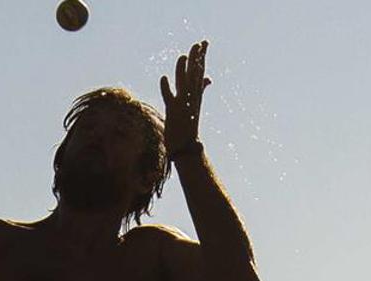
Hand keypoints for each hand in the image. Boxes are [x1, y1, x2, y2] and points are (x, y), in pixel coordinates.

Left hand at [160, 40, 210, 154]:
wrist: (187, 147)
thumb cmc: (188, 125)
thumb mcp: (195, 104)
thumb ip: (200, 89)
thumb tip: (208, 78)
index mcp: (195, 95)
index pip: (199, 72)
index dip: (200, 57)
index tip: (203, 43)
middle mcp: (191, 98)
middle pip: (194, 75)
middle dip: (196, 59)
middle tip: (199, 44)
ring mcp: (182, 104)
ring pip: (183, 84)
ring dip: (183, 71)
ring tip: (183, 57)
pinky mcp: (173, 111)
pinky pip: (169, 98)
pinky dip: (166, 88)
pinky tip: (163, 77)